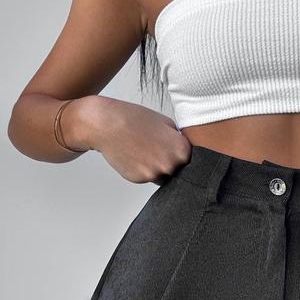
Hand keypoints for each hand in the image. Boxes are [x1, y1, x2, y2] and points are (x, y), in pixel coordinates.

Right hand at [68, 95, 191, 184]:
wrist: (108, 124)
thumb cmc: (135, 119)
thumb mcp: (166, 123)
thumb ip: (178, 141)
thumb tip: (185, 153)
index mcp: (181, 150)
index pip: (192, 161)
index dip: (183, 155)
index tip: (175, 151)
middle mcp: (170, 165)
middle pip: (178, 172)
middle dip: (171, 163)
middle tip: (157, 150)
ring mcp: (154, 174)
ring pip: (163, 177)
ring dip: (158, 168)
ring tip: (145, 151)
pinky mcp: (139, 179)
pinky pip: (147, 178)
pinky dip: (143, 170)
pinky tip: (135, 155)